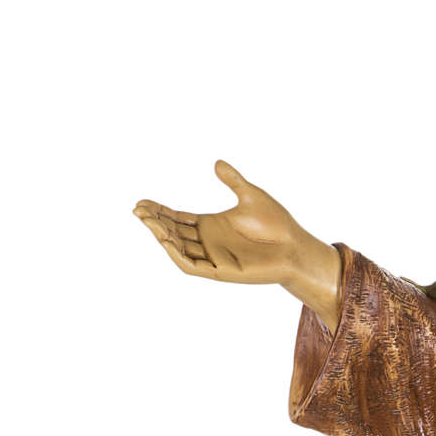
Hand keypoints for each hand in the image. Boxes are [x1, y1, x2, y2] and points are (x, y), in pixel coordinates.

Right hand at [133, 160, 341, 323]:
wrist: (297, 247)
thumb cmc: (278, 225)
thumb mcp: (251, 196)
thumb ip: (233, 181)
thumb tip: (216, 163)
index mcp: (212, 225)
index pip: (178, 218)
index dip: (159, 211)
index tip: (142, 202)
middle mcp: (210, 242)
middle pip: (174, 232)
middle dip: (155, 222)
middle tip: (138, 210)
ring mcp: (215, 257)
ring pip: (180, 249)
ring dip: (162, 237)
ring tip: (148, 222)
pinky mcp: (223, 271)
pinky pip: (193, 266)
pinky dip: (178, 255)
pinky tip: (167, 241)